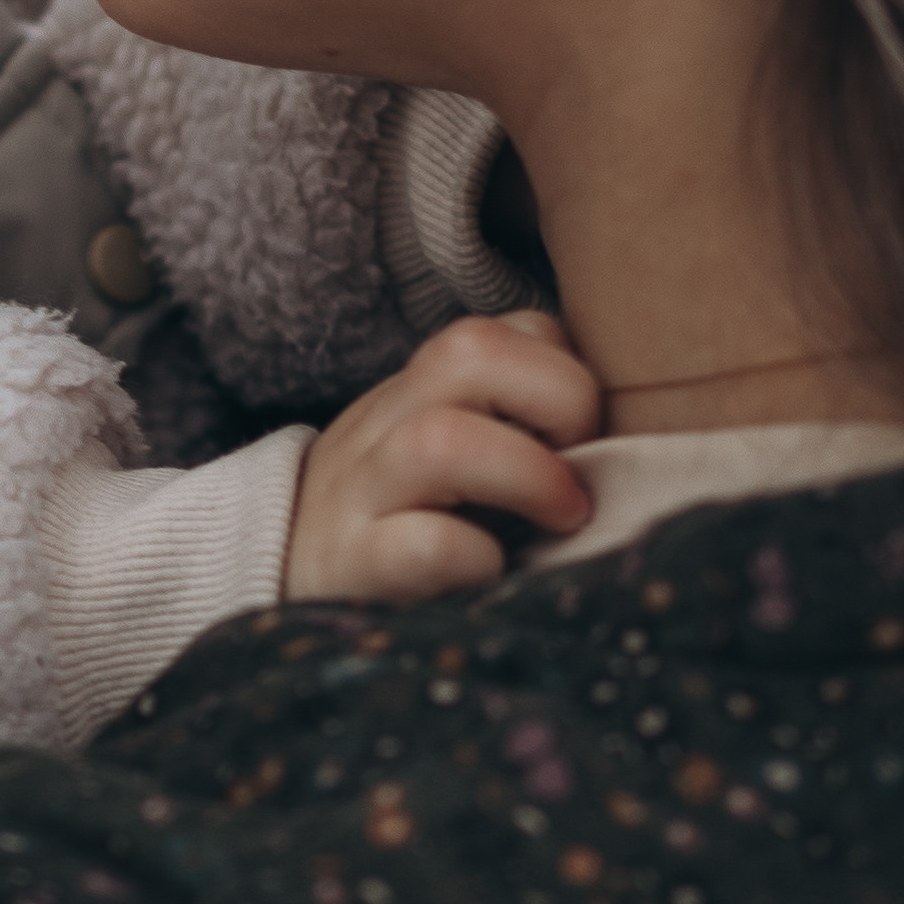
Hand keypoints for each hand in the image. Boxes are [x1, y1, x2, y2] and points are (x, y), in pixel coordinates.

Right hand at [284, 310, 597, 601]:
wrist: (271, 573)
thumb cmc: (399, 517)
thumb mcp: (447, 449)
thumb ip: (513, 420)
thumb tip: (631, 432)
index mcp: (421, 391)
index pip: (512, 330)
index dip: (567, 369)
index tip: (581, 436)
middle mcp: (386, 424)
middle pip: (468, 351)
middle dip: (559, 399)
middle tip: (582, 468)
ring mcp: (362, 493)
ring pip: (439, 441)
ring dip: (525, 474)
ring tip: (563, 517)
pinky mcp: (354, 566)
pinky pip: (420, 546)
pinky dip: (473, 555)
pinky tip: (493, 572)